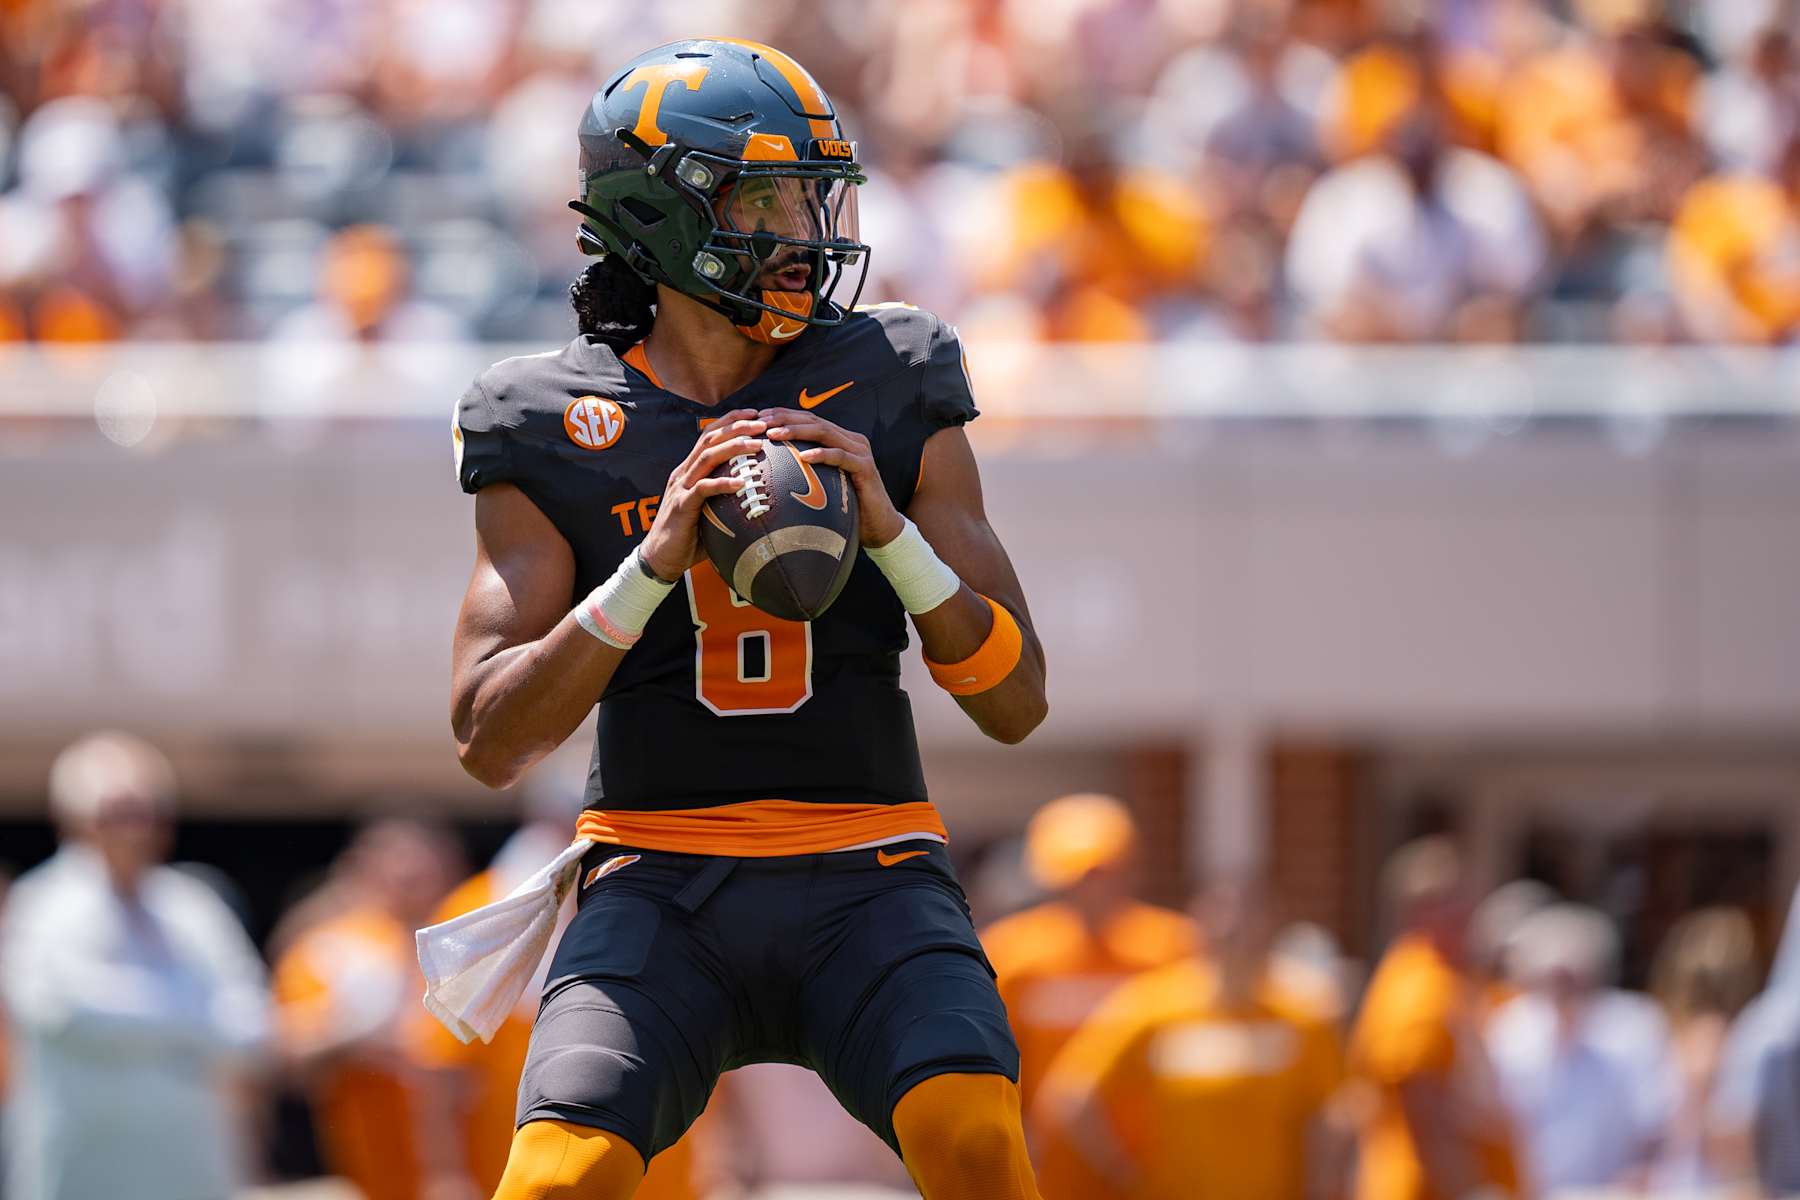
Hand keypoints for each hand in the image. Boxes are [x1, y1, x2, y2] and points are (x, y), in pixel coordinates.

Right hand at [640, 409, 766, 581]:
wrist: (660, 558)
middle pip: (710, 439)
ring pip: (707, 457)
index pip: (709, 435)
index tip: (755, 414)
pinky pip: (703, 489)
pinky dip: (723, 483)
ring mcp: (681, 487)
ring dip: (733, 447)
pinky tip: (742, 481)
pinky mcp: (681, 505)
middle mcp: (684, 473)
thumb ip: (726, 498)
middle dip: (736, 427)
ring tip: (756, 444)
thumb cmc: (689, 537)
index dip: (731, 421)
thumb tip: (758, 496)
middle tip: (761, 423)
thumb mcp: (709, 510)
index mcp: (689, 470)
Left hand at [758, 407, 904, 547]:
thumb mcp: (824, 485)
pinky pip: (840, 456)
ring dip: (797, 431)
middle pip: (814, 420)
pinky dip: (821, 454)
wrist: (879, 527)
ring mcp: (860, 452)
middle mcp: (851, 440)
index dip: (783, 415)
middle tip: (760, 422)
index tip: (758, 417)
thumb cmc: (848, 509)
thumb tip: (771, 472)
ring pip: (825, 433)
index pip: (808, 419)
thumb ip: (807, 471)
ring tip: (774, 435)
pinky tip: (802, 456)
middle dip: (785, 418)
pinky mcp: (865, 467)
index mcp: (841, 439)